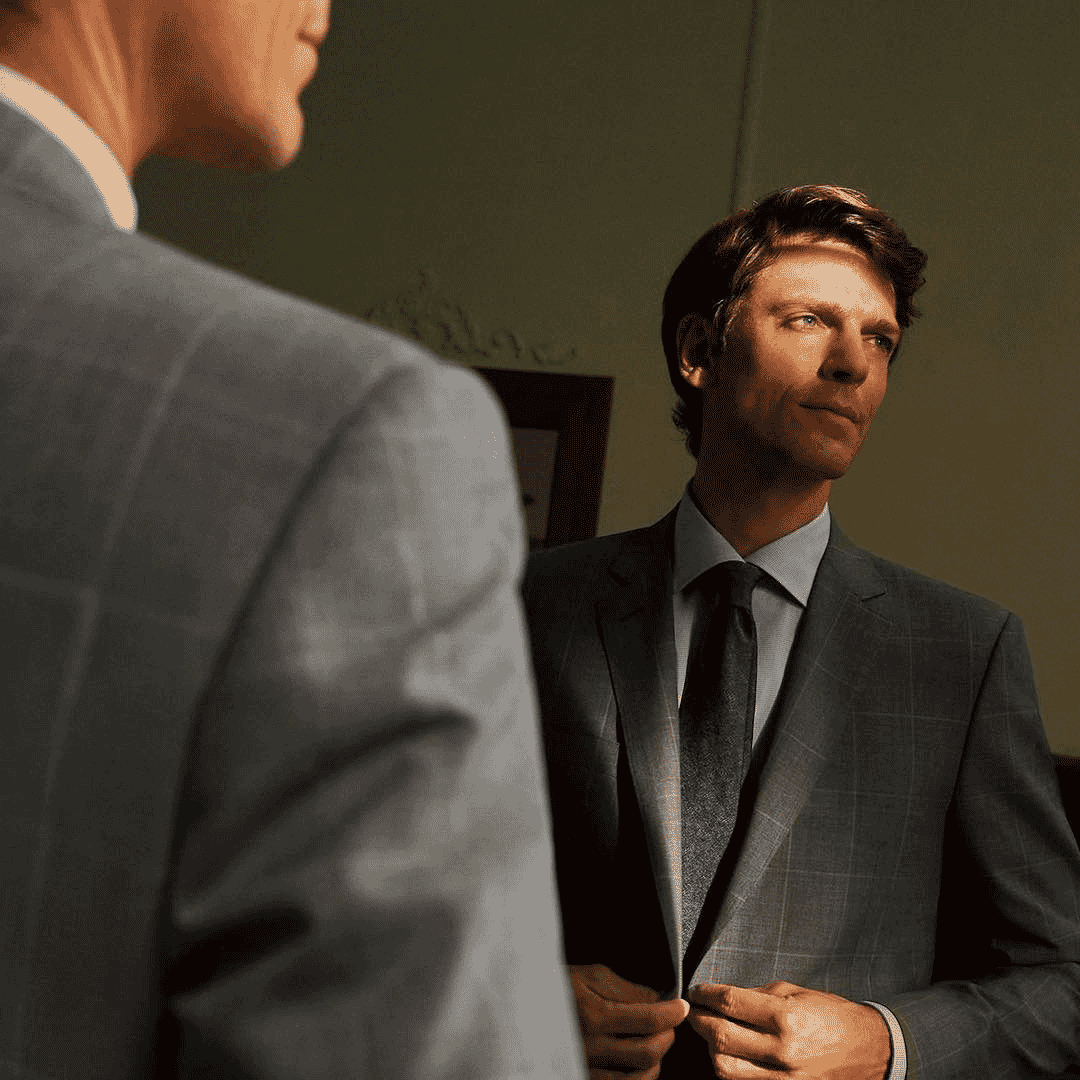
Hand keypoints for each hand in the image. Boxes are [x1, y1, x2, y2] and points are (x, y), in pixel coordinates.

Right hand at [569, 963, 689, 1079]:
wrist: (524, 1006)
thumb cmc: (558, 986)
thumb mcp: (590, 975)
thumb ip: (626, 987)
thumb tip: (657, 999)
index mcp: (593, 1015)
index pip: (647, 1019)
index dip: (671, 1013)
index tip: (681, 1006)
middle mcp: (590, 1047)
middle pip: (647, 1052)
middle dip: (667, 1036)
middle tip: (671, 1023)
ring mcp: (587, 1067)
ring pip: (639, 1076)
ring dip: (657, 1060)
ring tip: (657, 1042)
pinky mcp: (585, 1077)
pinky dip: (640, 1077)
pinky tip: (642, 1064)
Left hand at [688, 981, 889, 1079]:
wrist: (870, 1051)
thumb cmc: (833, 1016)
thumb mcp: (796, 992)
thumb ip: (757, 994)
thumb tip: (724, 996)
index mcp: (785, 1018)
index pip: (729, 1004)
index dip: (705, 995)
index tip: (697, 991)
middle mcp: (782, 1052)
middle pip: (720, 1038)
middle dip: (700, 1021)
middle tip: (695, 1011)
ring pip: (725, 1069)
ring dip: (711, 1049)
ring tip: (712, 1034)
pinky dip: (731, 1070)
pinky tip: (731, 1055)